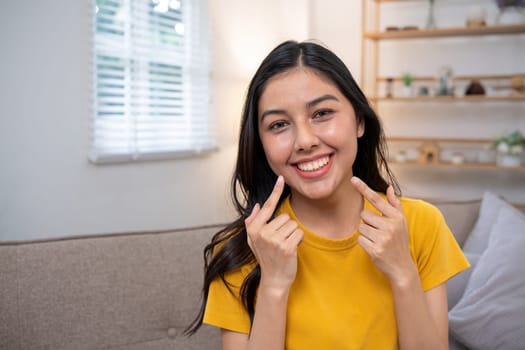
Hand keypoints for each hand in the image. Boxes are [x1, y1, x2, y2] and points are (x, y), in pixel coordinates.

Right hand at [245, 176, 303, 291]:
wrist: (274, 279)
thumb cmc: (266, 257)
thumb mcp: (253, 240)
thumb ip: (253, 222)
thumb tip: (258, 205)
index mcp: (254, 229)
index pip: (268, 206)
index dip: (275, 191)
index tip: (281, 178)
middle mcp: (262, 233)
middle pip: (284, 217)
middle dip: (286, 228)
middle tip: (280, 242)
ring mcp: (273, 240)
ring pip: (293, 224)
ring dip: (292, 234)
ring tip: (285, 246)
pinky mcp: (286, 247)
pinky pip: (299, 233)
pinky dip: (298, 240)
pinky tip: (291, 250)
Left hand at [350, 176, 415, 283]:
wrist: (402, 267)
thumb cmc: (399, 241)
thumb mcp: (401, 222)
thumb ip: (394, 205)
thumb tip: (389, 187)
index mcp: (396, 217)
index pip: (376, 199)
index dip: (363, 188)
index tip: (352, 179)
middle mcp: (391, 226)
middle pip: (364, 214)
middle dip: (368, 223)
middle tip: (379, 232)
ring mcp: (383, 238)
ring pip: (361, 227)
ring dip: (366, 233)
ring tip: (378, 240)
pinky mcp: (375, 249)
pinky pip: (360, 239)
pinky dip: (364, 243)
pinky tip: (375, 248)